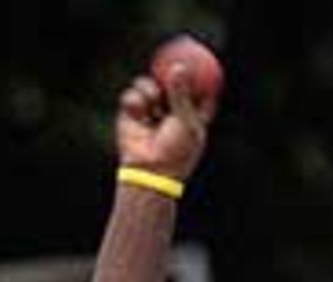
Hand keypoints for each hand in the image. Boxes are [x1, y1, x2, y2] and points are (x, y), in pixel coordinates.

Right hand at [116, 63, 213, 183]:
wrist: (150, 171)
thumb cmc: (175, 151)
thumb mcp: (186, 120)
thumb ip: (182, 92)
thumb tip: (178, 67)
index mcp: (191, 119)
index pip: (198, 94)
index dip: (200, 78)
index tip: (201, 59)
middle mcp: (171, 115)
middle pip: (171, 85)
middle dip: (170, 72)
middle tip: (171, 60)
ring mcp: (151, 114)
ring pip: (148, 85)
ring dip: (149, 88)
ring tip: (153, 99)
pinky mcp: (132, 116)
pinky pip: (131, 95)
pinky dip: (134, 100)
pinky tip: (139, 111)